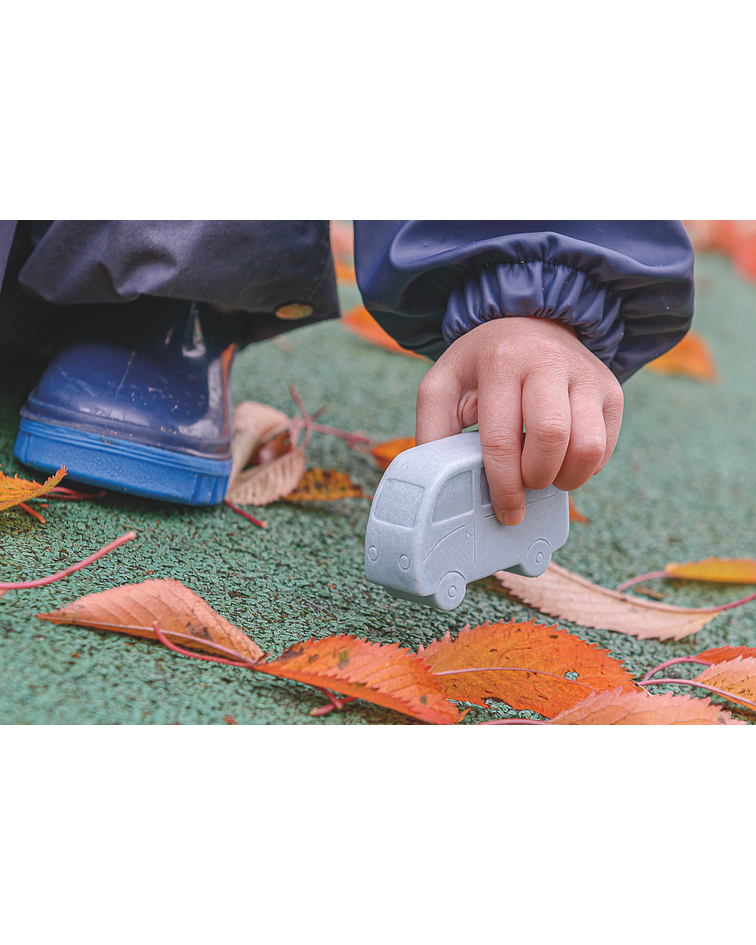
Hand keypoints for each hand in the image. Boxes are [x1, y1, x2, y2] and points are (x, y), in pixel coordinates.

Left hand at [415, 317, 623, 524]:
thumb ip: (433, 431)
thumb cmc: (481, 367)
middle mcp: (548, 361)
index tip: (506, 510)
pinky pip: (606, 446)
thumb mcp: (443, 386)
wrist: (528, 324)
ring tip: (547, 476)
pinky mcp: (611, 388)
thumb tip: (440, 485)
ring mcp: (585, 374)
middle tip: (525, 484)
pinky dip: (586, 467)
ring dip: (567, 477)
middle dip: (537, 478)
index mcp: (500, 362)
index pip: (502, 438)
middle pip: (552, 439)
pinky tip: (563, 458)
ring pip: (588, 446)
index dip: (504, 485)